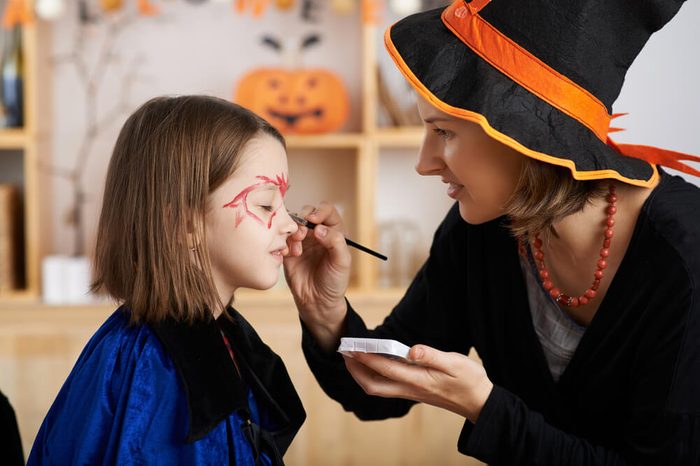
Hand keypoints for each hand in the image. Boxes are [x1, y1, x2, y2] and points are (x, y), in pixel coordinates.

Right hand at [284, 202, 351, 350]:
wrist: (317, 302)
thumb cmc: (334, 282)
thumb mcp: (342, 262)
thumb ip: (335, 242)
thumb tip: (319, 228)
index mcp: (333, 232)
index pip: (327, 211)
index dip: (320, 211)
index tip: (313, 220)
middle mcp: (317, 233)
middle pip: (307, 213)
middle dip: (302, 219)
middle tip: (301, 233)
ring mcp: (302, 241)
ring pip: (292, 224)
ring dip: (292, 231)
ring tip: (296, 249)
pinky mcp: (288, 250)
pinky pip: (281, 238)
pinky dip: (283, 242)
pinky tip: (289, 254)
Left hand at [343, 345, 492, 422]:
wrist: (479, 402)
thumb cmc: (469, 380)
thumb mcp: (456, 363)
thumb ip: (432, 355)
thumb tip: (412, 349)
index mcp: (418, 380)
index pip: (385, 368)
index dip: (366, 358)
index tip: (353, 347)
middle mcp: (410, 389)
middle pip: (373, 385)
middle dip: (355, 370)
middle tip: (345, 352)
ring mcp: (410, 392)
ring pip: (377, 387)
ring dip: (361, 374)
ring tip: (353, 357)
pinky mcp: (413, 392)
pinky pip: (386, 386)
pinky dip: (373, 376)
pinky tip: (373, 364)